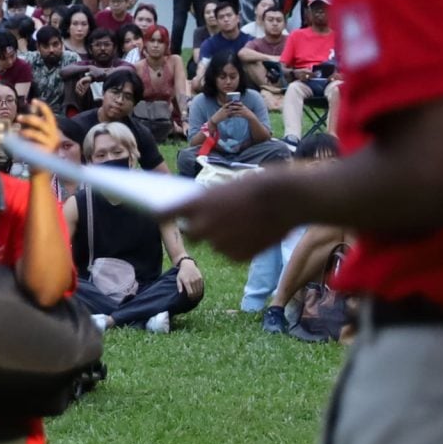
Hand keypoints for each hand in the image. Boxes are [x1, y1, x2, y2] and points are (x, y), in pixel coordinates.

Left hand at [14, 99, 66, 156]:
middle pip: (40, 123)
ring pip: (35, 133)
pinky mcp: (45, 152)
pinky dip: (25, 144)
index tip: (34, 100)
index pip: (49, 115)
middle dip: (28, 118)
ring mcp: (50, 144)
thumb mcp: (38, 136)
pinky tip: (21, 146)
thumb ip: (34, 126)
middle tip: (18, 117)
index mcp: (53, 130)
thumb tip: (25, 114)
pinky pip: (32, 144)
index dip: (42, 107)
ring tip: (19, 133)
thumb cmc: (40, 151)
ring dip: (25, 132)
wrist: (42, 169)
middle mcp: (54, 136)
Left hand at [171, 167, 299, 261]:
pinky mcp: (236, 256)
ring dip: (224, 237)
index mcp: (196, 205)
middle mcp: (203, 226)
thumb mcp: (225, 189)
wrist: (284, 199)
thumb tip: (198, 213)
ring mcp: (219, 244)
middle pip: (191, 234)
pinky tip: (253, 233)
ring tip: (244, 222)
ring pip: (215, 244)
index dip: (162, 215)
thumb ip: (209, 204)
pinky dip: (239, 246)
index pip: (164, 214)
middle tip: (212, 221)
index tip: (158, 214)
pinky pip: (232, 253)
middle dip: (199, 228)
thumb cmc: (255, 186)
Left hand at [175, 256, 204, 302]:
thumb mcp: (178, 279)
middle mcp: (192, 281)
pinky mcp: (200, 278)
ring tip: (196, 297)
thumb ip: (179, 286)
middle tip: (193, 299)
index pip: (190, 293)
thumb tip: (180, 293)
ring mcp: (197, 279)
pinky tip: (199, 292)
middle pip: (195, 292)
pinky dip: (200, 290)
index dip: (190, 297)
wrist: (188, 265)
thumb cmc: (182, 273)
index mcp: (186, 282)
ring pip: (199, 290)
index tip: (190, 299)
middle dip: (194, 297)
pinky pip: (201, 286)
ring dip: (198, 295)